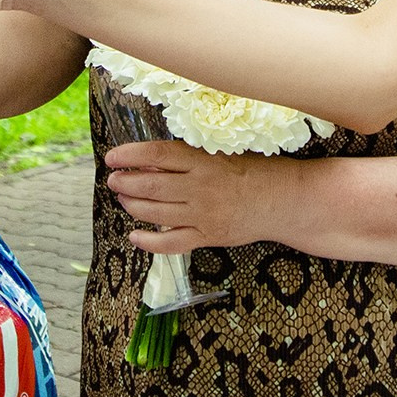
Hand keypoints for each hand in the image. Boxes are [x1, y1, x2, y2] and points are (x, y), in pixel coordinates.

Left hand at [105, 139, 307, 252]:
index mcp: (204, 160)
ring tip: (124, 200)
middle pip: (150, 185)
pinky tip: (135, 236)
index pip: (157, 155)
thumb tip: (148, 164)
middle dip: (125, 183)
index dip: (129, 155)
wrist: (284, 201)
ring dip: (132, 206)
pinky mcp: (209, 236)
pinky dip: (149, 242)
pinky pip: (172, 243)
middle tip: (114, 180)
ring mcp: (204, 214)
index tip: (112, 157)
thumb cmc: (254, 171)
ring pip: (155, 213)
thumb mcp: (222, 154)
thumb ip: (188, 159)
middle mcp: (201, 187)